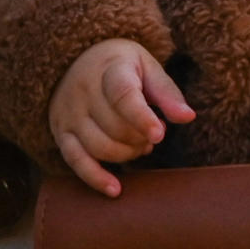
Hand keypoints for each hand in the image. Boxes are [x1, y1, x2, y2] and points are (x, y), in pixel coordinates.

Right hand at [50, 38, 193, 195]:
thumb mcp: (147, 67)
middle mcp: (84, 90)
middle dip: (140, 138)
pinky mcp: (61, 132)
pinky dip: (95, 178)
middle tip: (152, 136)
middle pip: (114, 127)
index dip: (142, 118)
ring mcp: (69, 113)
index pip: (123, 95)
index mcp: (110, 69)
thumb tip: (188, 117)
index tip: (160, 134)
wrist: (75, 60)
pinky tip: (115, 189)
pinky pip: (75, 161)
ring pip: (98, 147)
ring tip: (139, 146)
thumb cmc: (120, 66)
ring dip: (126, 155)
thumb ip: (167, 93)